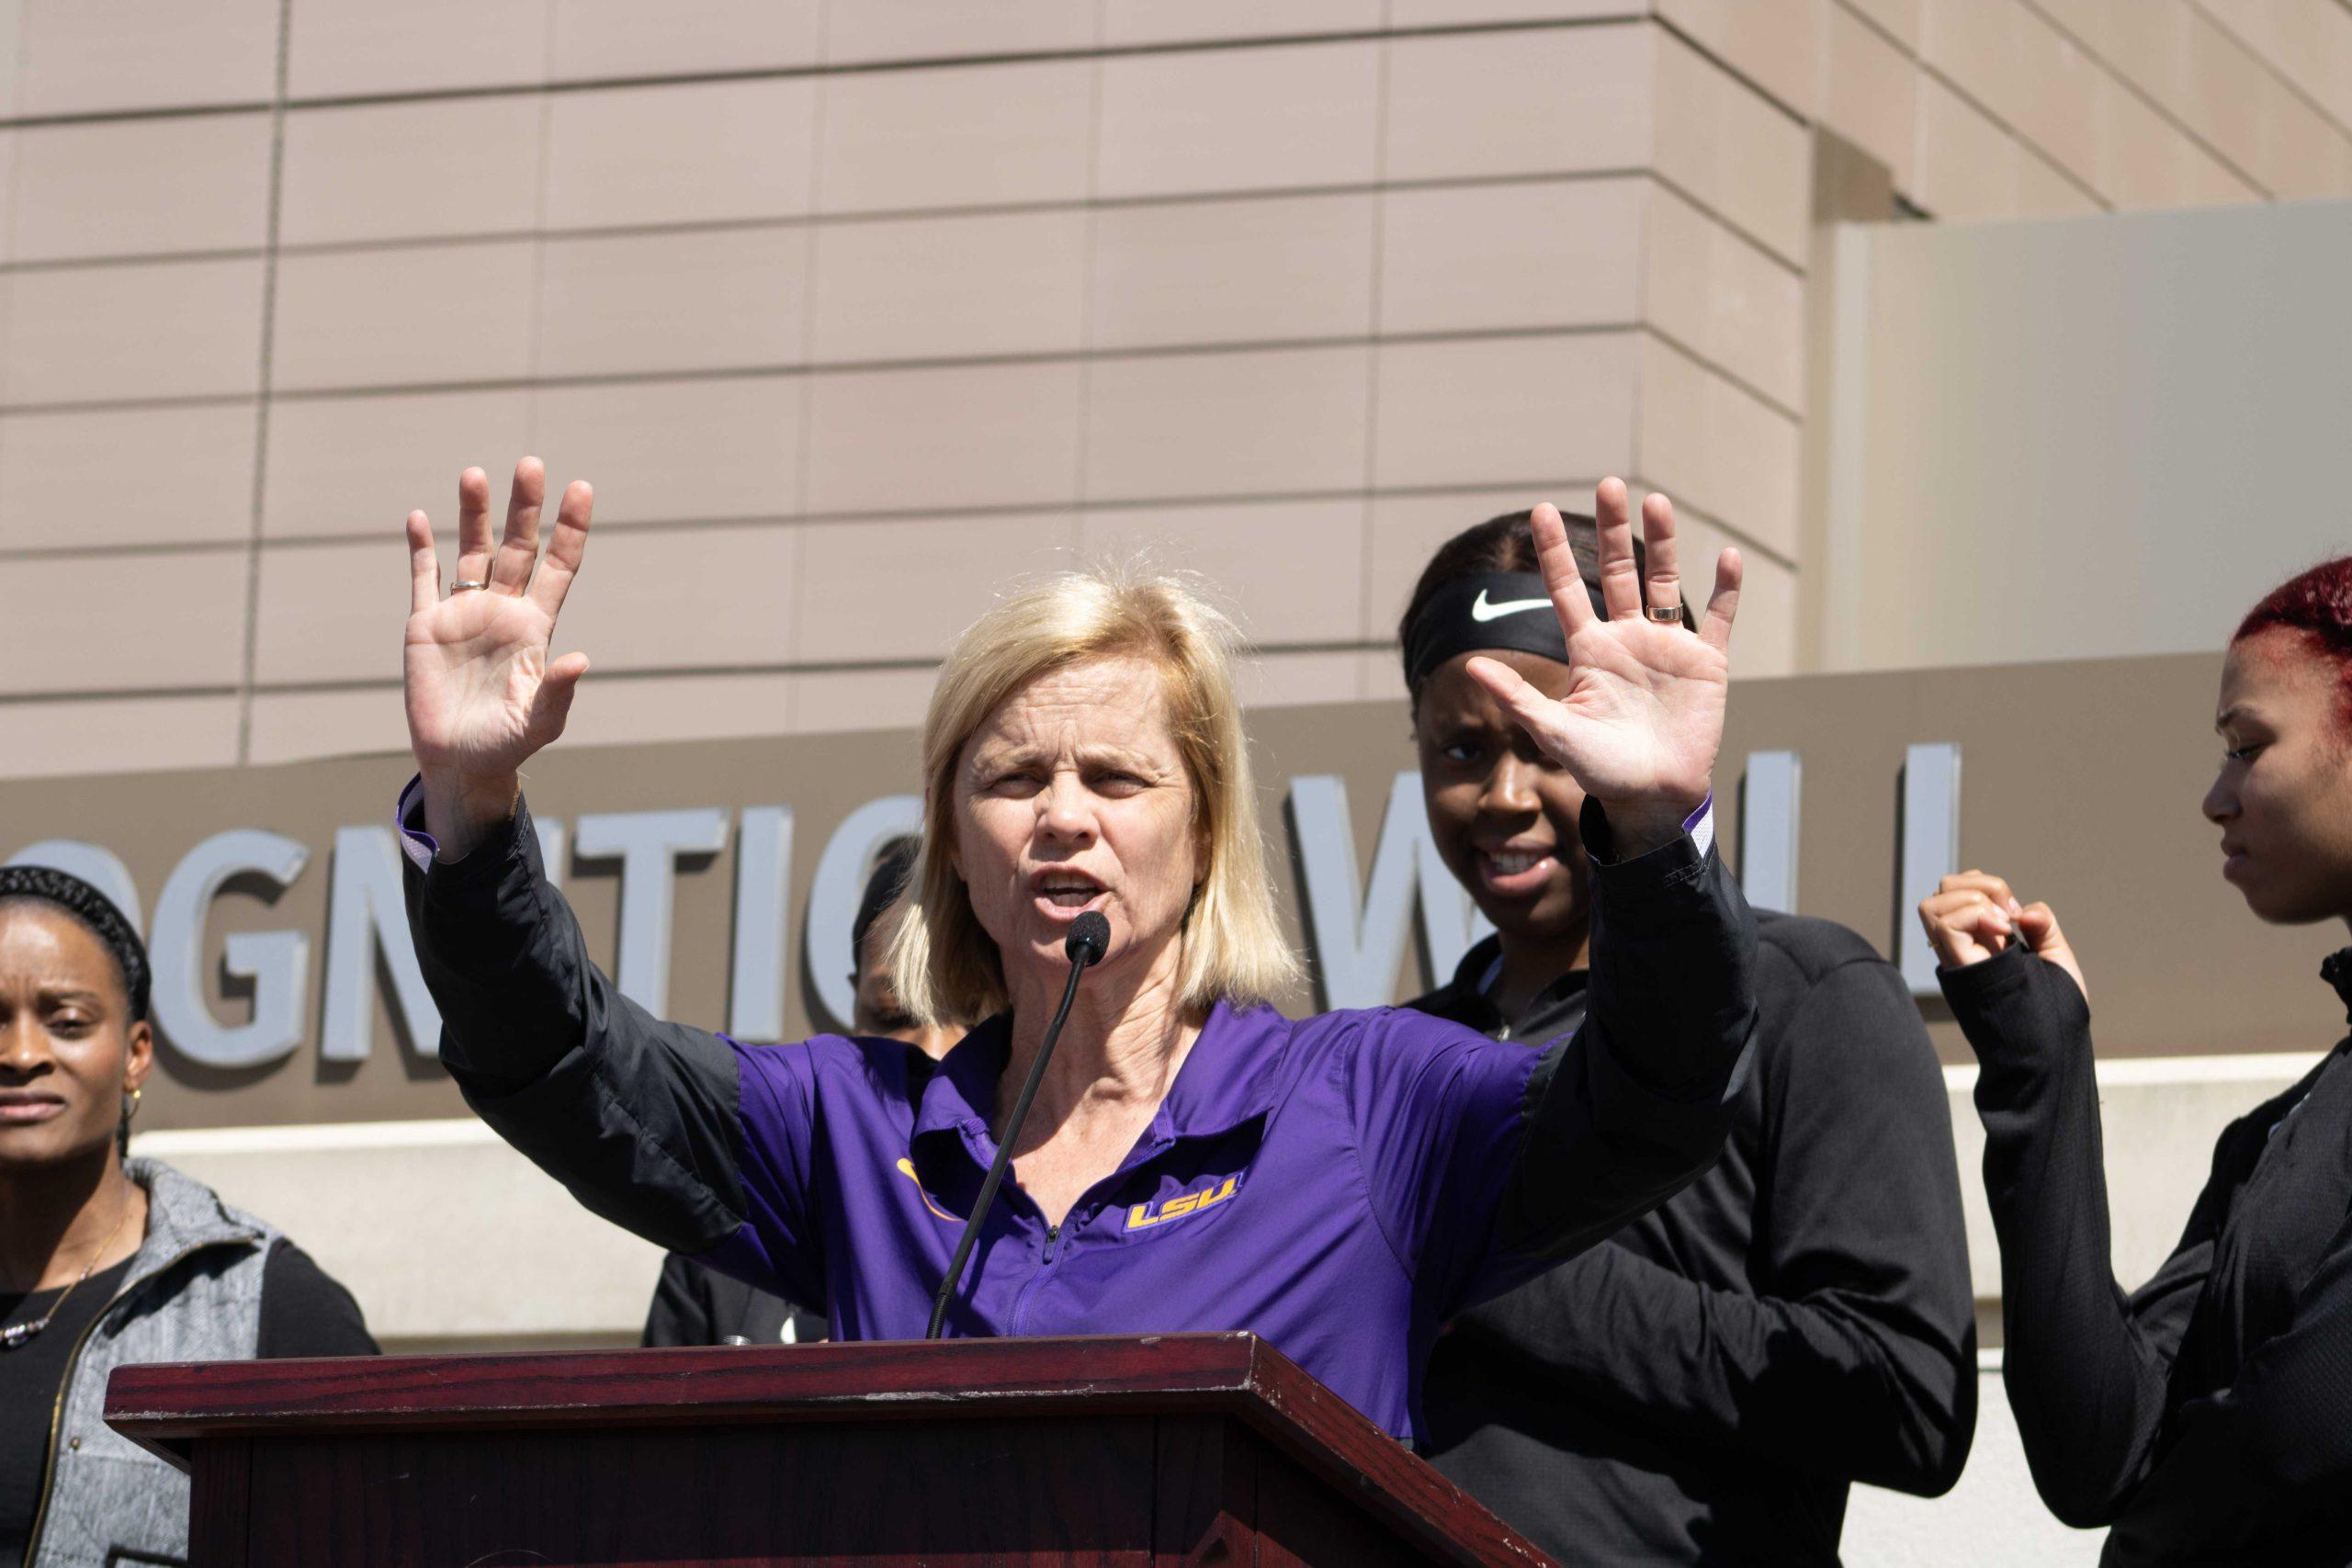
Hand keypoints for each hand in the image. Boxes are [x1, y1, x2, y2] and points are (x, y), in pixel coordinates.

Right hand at [403, 459, 593, 859]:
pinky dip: (421, 549)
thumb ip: (558, 691)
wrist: (459, 763)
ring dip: (473, 515)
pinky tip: (421, 519)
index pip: (558, 567)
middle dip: (524, 507)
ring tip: (475, 474)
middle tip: (532, 463)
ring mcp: (463, 614)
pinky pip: (423, 579)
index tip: (581, 488)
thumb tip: (580, 659)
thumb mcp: (540, 722)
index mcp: (535, 627)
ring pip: (471, 553)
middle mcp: (502, 610)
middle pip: (517, 548)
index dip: (570, 529)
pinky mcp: (425, 626)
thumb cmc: (507, 745)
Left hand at [1467, 478, 1740, 855]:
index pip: (1567, 589)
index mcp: (1589, 650)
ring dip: (1662, 543)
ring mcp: (1667, 648)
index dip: (1555, 552)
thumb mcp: (1554, 731)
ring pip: (1664, 582)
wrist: (1651, 797)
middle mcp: (1627, 639)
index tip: (1540, 511)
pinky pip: (1717, 618)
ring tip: (1656, 501)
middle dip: (1612, 529)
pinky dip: (1724, 590)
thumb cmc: (1600, 769)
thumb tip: (1473, 668)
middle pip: (1617, 571)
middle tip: (1608, 484)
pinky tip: (1725, 556)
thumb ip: (1518, 697)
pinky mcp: (1705, 664)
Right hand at [1917, 871, 2087, 1002]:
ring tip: (2002, 924)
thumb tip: (2025, 911)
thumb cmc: (2053, 1010)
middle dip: (1979, 885)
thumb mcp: (2055, 957)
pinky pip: (1946, 925)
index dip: (1985, 885)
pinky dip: (1973, 915)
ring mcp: (1957, 957)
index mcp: (1981, 939)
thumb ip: (2044, 926)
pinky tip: (2002, 935)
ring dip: (1972, 900)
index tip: (2016, 913)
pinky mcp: (1960, 968)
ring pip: (1931, 905)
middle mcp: (1962, 945)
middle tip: (2009, 916)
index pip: (1960, 890)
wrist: (2051, 1048)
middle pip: (1942, 889)